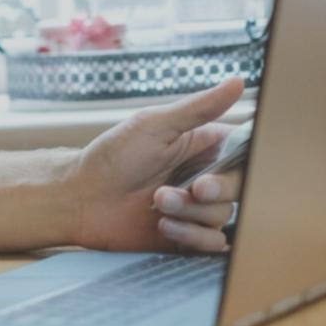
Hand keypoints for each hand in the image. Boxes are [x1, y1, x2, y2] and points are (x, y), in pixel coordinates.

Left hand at [68, 77, 246, 252]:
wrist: (80, 198)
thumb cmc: (112, 156)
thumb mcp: (154, 125)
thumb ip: (199, 108)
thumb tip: (238, 81)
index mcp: (202, 146)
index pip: (245, 154)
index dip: (244, 163)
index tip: (225, 165)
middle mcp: (203, 177)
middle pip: (240, 188)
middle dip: (218, 190)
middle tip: (194, 188)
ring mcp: (194, 209)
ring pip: (223, 217)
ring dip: (191, 212)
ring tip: (158, 202)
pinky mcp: (185, 236)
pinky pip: (211, 244)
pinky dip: (191, 236)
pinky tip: (164, 226)